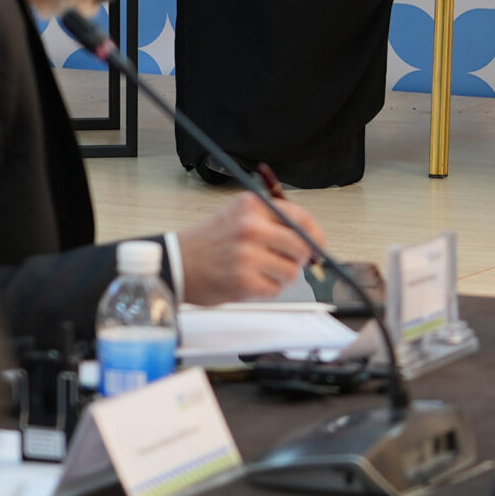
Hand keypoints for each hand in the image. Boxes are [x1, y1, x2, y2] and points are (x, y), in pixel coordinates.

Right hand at [174, 191, 326, 304]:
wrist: (176, 263)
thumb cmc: (209, 242)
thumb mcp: (238, 216)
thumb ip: (272, 222)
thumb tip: (310, 239)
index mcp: (252, 206)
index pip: (301, 218)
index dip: (316, 236)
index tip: (318, 248)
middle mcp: (251, 227)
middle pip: (302, 246)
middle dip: (300, 259)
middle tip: (289, 263)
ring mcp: (247, 255)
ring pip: (291, 271)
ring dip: (282, 276)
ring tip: (262, 272)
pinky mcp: (243, 280)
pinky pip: (275, 289)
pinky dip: (267, 289)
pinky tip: (250, 282)